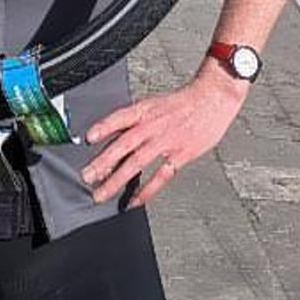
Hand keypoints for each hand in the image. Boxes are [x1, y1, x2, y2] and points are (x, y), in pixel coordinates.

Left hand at [80, 63, 246, 206]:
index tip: (87, 139)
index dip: (103, 127)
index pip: (119, 117)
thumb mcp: (154, 103)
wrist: (213, 99)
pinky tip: (134, 201)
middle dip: (102, 162)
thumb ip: (134, 120)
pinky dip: (146, 190)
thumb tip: (112, 134)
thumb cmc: (183, 102)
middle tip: (86, 177)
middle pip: (123, 145)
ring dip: (117, 180)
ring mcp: (166, 142)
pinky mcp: (180, 155)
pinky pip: (160, 176)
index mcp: (144, 110)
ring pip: (136, 163)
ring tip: (102, 193)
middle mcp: (152, 126)